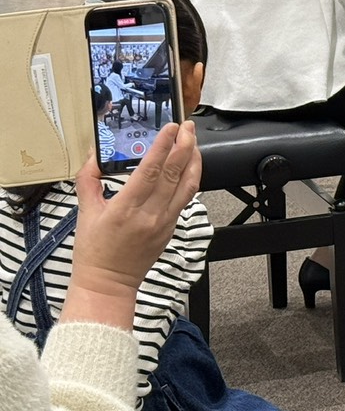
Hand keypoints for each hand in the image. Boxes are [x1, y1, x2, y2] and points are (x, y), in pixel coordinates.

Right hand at [62, 121, 201, 330]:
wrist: (109, 284)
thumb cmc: (94, 250)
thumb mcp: (85, 213)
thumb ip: (89, 180)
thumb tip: (93, 154)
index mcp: (125, 210)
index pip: (150, 171)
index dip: (163, 146)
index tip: (170, 127)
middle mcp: (149, 215)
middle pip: (174, 174)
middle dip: (185, 145)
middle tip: (188, 126)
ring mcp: (165, 222)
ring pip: (188, 184)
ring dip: (194, 159)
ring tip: (193, 140)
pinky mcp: (172, 227)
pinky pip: (186, 197)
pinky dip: (191, 177)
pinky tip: (190, 165)